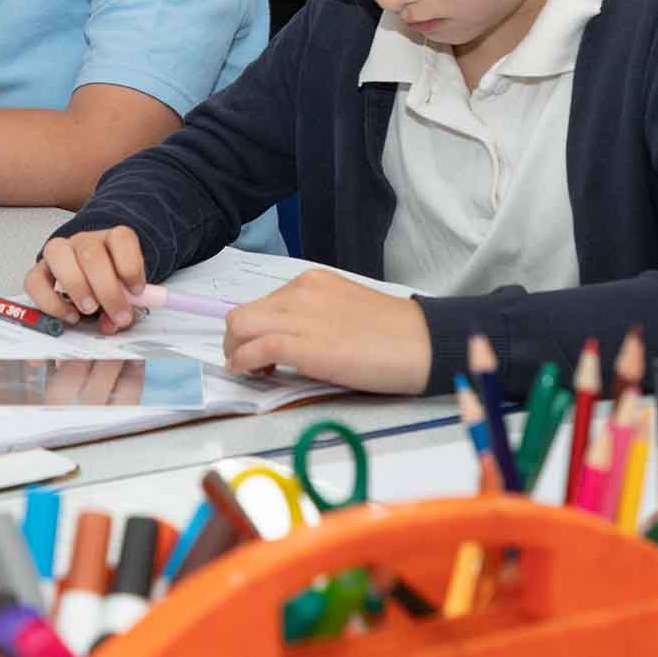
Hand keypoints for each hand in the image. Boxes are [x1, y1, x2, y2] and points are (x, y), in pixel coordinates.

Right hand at [25, 227, 147, 331]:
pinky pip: (35, 281)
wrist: (90, 280)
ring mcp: (59, 253)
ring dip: (76, 286)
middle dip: (107, 289)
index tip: (137, 292)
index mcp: (111, 240)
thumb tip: (114, 322)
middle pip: (91, 253)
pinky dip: (51, 302)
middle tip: (118, 315)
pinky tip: (69, 315)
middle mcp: (84, 241)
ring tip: (89, 310)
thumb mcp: (126, 293)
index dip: (131, 266)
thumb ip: (126, 304)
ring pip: (59, 255)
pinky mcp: (39, 271)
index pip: (121, 238)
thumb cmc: (110, 284)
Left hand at [221, 270, 430, 393]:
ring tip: (253, 372)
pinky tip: (252, 374)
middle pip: (242, 314)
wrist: (421, 343)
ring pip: (240, 327)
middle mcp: (299, 292)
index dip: (254, 329)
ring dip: (236, 352)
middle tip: (250, 363)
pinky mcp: (302, 344)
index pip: (262, 303)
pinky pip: (253, 349)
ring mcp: (299, 316)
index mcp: (311, 282)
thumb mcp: (345, 311)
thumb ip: (315, 317)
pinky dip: (243, 363)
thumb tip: (289, 338)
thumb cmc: (393, 335)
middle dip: (237, 341)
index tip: (260, 349)